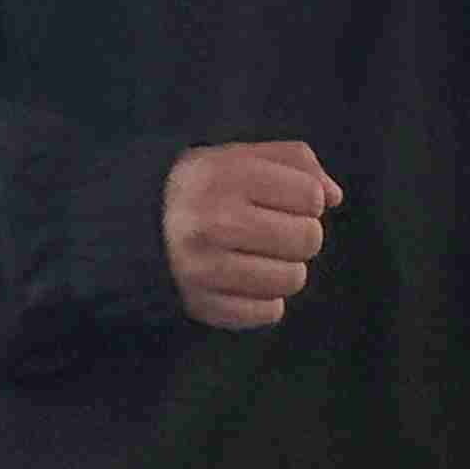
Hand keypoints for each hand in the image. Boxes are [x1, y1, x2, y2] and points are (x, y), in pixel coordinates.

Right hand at [163, 140, 337, 331]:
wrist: (135, 224)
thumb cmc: (203, 187)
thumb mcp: (241, 155)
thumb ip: (296, 161)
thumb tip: (334, 197)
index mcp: (224, 176)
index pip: (310, 196)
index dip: (306, 198)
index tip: (283, 199)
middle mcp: (213, 223)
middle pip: (308, 239)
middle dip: (299, 234)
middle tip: (273, 230)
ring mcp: (205, 269)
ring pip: (292, 279)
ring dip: (285, 268)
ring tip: (260, 256)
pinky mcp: (202, 306)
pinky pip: (268, 313)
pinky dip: (265, 300)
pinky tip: (245, 281)